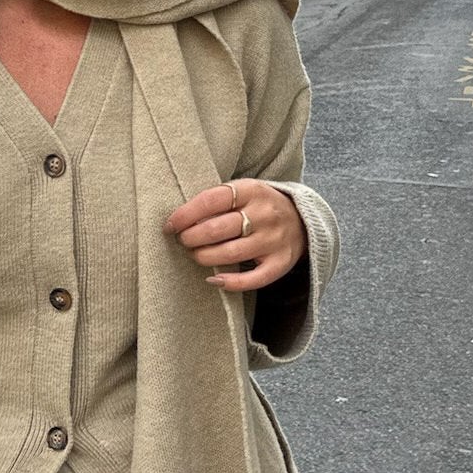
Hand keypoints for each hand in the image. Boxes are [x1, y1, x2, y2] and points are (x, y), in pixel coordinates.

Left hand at [165, 180, 306, 291]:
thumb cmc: (258, 206)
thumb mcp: (243, 192)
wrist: (303, 220)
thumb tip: (178, 219)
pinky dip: (231, 283)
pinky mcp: (280, 262)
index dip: (185, 214)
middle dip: (191, 238)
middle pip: (217, 229)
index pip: (211, 200)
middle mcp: (265, 214)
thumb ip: (217, 200)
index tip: (170, 226)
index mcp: (251, 190)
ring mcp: (274, 239)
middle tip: (183, 241)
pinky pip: (253, 279)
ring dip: (204, 257)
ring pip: (230, 254)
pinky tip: (215, 279)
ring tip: (195, 255)